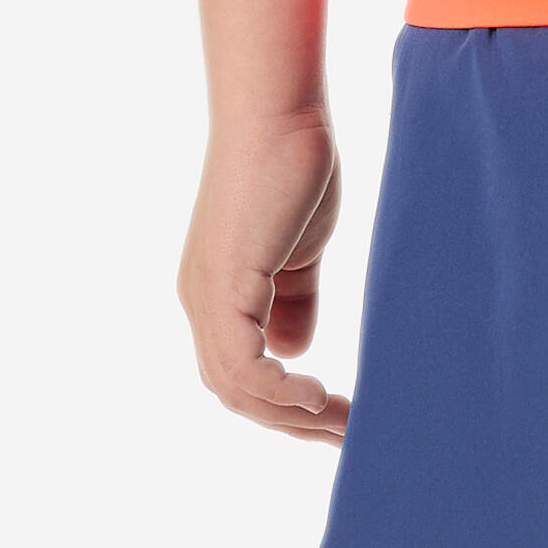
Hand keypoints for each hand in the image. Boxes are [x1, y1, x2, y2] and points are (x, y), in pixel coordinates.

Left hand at [178, 110, 350, 441]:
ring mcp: (206, 297)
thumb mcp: (300, 246)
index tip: (335, 417)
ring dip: (291, 416)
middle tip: (347, 438)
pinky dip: (277, 393)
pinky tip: (318, 398)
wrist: (278, 109)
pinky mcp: (224, 286)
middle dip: (292, 422)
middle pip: (236, 392)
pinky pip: (242, 366)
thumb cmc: (293, 160)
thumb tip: (294, 354)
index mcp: (217, 292)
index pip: (241, 372)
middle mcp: (200, 302)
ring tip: (341, 425)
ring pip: (236, 389)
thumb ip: (295, 298)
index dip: (284, 403)